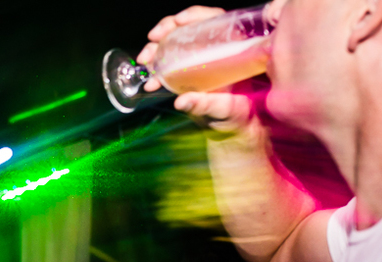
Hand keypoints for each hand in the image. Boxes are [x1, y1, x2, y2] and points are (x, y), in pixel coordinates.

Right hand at [137, 6, 253, 134]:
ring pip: (173, 43)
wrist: (231, 126)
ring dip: (155, 49)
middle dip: (166, 30)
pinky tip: (150, 80)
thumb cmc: (237, 113)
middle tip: (153, 40)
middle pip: (187, 28)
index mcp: (229, 49)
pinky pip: (168, 63)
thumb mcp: (225, 109)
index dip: (194, 15)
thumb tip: (181, 101)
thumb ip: (206, 104)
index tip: (178, 21)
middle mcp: (212, 50)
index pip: (213, 19)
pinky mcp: (186, 72)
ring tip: (145, 62)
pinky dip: (156, 69)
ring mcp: (196, 60)